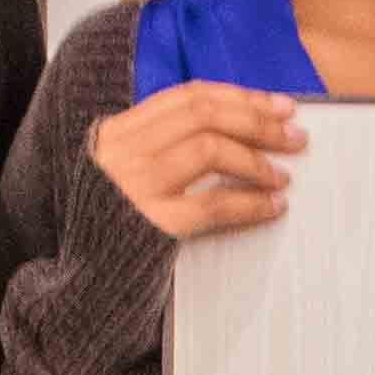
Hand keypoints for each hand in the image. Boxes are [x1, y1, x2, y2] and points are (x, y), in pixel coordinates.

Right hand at [87, 82, 305, 240]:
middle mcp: (123, 150)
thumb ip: (161, 147)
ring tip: (282, 175)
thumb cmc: (111, 224)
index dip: (239, 97)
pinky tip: (272, 205)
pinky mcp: (150, 223)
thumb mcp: (123, 172)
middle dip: (257, 121)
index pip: (188, 97)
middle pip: (203, 115)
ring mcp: (134, 185)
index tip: (278, 105)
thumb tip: (238, 130)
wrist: (79, 278)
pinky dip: (249, 203)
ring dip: (255, 159)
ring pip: (209, 149)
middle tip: (295, 136)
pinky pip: (212, 204)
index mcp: (118, 131)